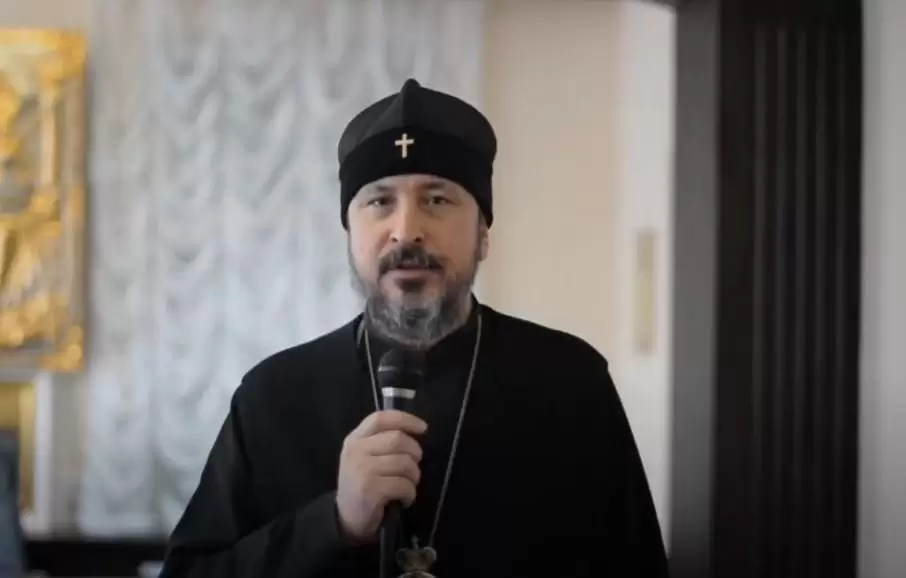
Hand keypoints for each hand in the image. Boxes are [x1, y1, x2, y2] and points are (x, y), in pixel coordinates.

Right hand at [336, 410, 426, 541]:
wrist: (346, 519)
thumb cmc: (362, 484)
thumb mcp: (364, 457)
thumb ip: (381, 441)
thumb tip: (414, 431)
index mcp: (355, 439)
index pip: (381, 418)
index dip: (405, 419)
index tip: (422, 428)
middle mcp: (356, 450)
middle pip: (398, 439)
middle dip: (415, 453)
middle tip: (413, 466)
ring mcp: (362, 469)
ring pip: (405, 463)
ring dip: (414, 476)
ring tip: (407, 485)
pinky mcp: (370, 489)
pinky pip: (404, 485)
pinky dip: (410, 494)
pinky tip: (404, 499)